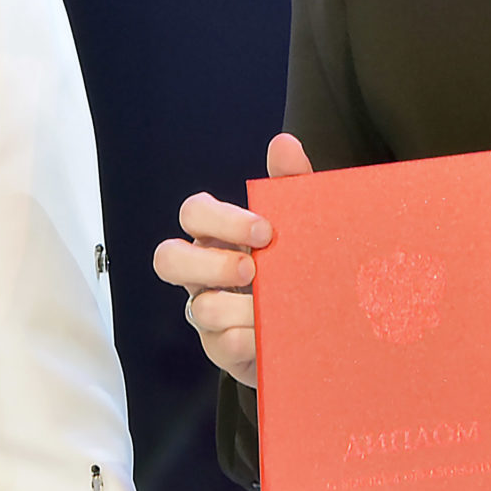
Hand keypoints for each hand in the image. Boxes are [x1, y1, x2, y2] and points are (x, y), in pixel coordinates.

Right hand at [150, 132, 313, 388]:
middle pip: (168, 258)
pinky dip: (244, 340)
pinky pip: (219, 346)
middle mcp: (202, 271)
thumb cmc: (298, 263)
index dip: (222, 219)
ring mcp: (207, 313)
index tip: (266, 230)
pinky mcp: (223, 349)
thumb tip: (283, 142)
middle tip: (253, 271)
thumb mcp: (300, 224)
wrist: (322, 327)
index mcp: (216, 234)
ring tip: (270, 310)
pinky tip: (267, 338)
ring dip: (237, 308)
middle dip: (209, 264)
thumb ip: (292, 184)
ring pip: (197, 308)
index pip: (194, 213)